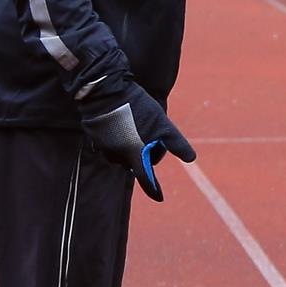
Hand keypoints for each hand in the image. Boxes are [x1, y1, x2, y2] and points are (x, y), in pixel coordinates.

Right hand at [78, 77, 195, 200]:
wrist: (106, 88)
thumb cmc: (138, 107)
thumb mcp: (162, 124)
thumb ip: (176, 143)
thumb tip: (191, 159)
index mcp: (132, 154)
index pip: (144, 177)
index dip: (152, 188)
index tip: (159, 198)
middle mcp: (115, 154)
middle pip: (133, 162)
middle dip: (143, 155)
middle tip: (152, 139)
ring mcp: (102, 144)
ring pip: (120, 152)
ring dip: (129, 147)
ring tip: (137, 128)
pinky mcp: (93, 134)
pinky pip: (108, 142)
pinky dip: (117, 137)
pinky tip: (123, 123)